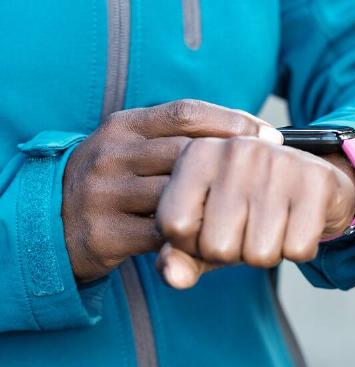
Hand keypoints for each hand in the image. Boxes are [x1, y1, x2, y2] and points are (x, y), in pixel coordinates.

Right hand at [63, 99, 280, 283]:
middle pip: (188, 154)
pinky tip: (224, 239)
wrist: (53, 225)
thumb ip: (178, 138)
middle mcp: (111, 154)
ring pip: (180, 197)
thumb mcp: (134, 147)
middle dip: (236, 167)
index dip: (233, 123)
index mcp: (123, 126)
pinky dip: (198, 238)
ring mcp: (105, 195)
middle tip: (274, 178)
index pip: (186, 113)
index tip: (271, 137)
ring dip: (220, 206)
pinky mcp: (105, 235)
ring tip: (257, 210)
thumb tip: (250, 131)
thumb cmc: (115, 181)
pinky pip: (165, 237)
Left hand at [155, 139, 354, 288]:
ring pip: (259, 255)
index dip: (195, 244)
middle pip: (217, 247)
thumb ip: (179, 254)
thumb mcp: (208, 227)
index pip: (175, 227)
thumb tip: (174, 278)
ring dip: (269, 254)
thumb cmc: (251, 208)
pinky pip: (297, 250)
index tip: (214, 226)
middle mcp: (236, 150)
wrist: (315, 184)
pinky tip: (299, 224)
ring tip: (276, 225)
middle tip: (251, 228)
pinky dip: (299, 250)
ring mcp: (278, 162)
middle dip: (235, 253)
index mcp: (198, 153)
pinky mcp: (317, 181)